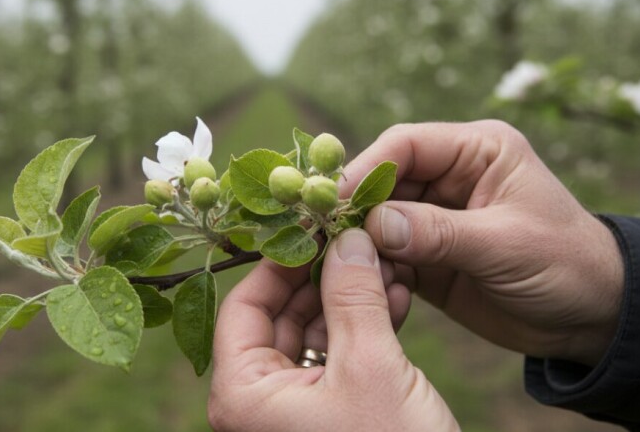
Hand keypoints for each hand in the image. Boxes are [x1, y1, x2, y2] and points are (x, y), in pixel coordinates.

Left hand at [207, 230, 458, 431]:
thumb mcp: (370, 366)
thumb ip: (353, 295)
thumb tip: (346, 237)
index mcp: (243, 395)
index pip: (243, 306)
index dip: (279, 262)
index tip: (315, 227)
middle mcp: (258, 404)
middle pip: (280, 317)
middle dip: (324, 276)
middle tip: (359, 238)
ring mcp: (293, 412)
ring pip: (314, 334)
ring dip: (350, 298)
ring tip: (388, 263)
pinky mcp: (329, 416)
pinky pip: (337, 359)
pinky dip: (363, 328)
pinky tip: (396, 297)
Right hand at [342, 121, 623, 366]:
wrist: (593, 318)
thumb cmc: (566, 265)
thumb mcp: (506, 244)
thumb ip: (439, 233)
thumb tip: (373, 226)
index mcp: (477, 151)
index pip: (407, 145)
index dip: (367, 168)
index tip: (335, 199)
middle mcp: (451, 177)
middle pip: (383, 181)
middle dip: (354, 208)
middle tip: (320, 234)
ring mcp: (436, 217)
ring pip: (377, 220)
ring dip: (357, 241)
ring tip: (331, 264)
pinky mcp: (428, 256)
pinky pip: (385, 255)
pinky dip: (370, 269)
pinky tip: (358, 285)